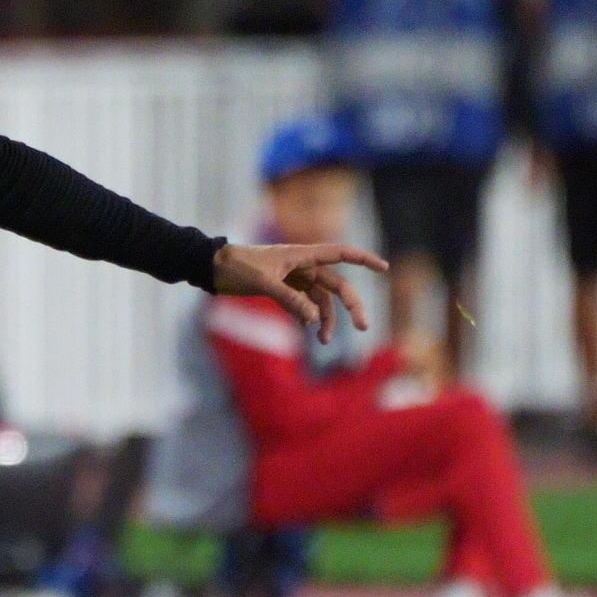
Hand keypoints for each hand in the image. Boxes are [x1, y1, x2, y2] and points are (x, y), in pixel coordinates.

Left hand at [213, 242, 386, 339]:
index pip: (341, 253)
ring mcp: (294, 279)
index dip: (364, 259)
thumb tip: (313, 319)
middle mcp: (303, 266)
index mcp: (302, 255)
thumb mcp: (264, 283)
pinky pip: (305, 305)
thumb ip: (290, 300)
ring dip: (327, 320)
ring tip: (323, 342)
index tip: (384, 268)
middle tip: (363, 328)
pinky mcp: (284, 290)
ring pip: (321, 300)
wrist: (213, 268)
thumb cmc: (237, 267)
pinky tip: (309, 332)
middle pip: (336, 285)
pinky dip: (309, 318)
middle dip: (351, 305)